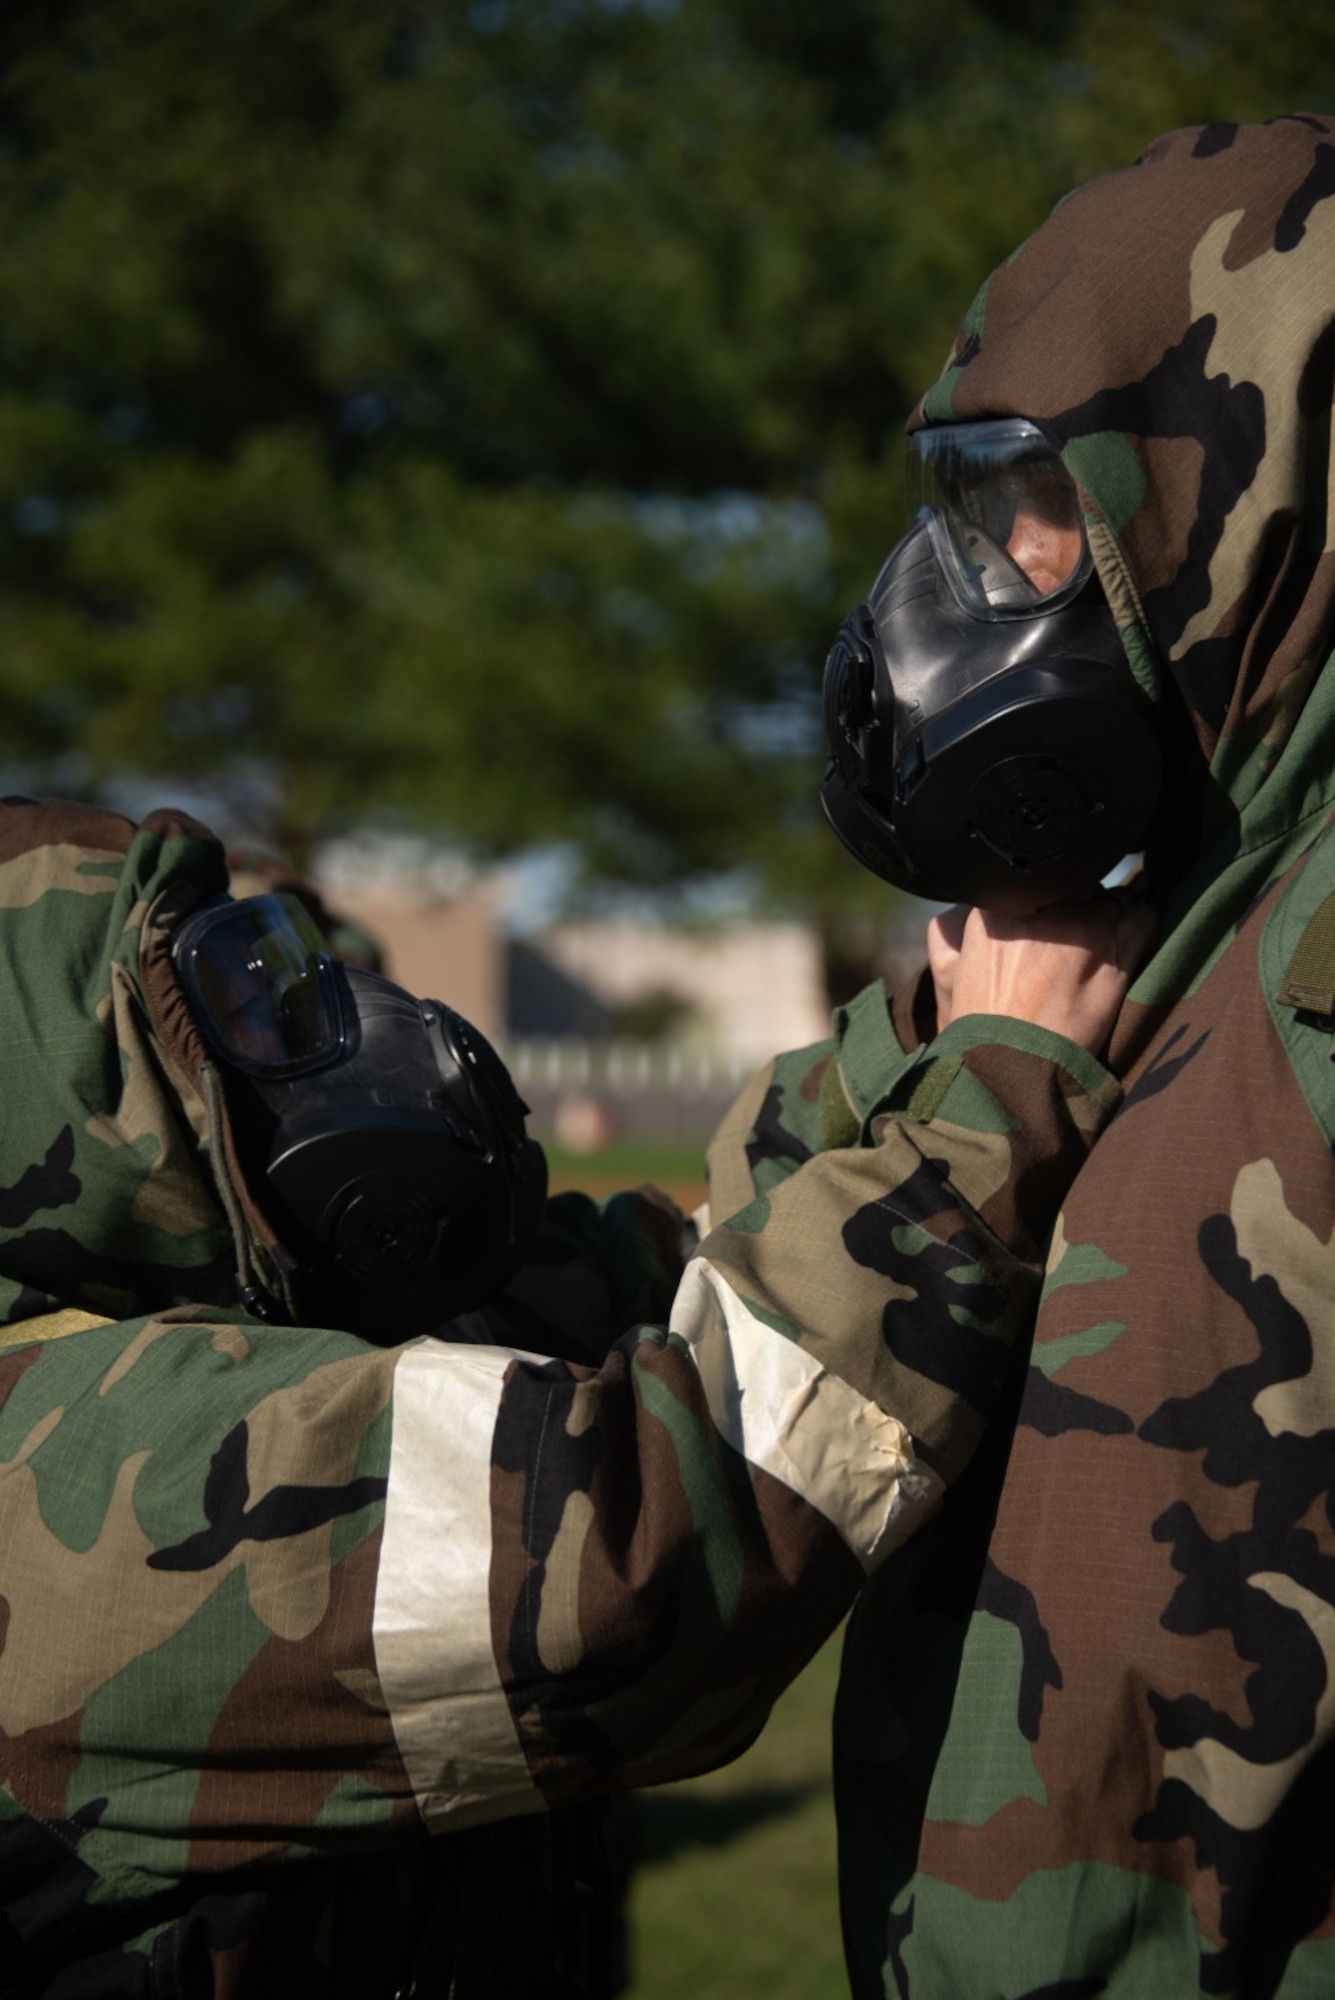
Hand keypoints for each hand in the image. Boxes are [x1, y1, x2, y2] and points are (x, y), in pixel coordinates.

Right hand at [926, 893, 1154, 1054]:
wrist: (1012, 1068)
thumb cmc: (983, 1024)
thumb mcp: (954, 964)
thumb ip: (978, 922)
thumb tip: (996, 898)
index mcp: (998, 905)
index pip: (1035, 878)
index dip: (1044, 898)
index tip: (1044, 920)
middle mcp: (1043, 908)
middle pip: (1074, 885)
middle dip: (1076, 905)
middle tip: (1069, 943)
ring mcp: (1083, 927)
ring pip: (1112, 897)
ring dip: (1109, 917)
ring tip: (1096, 952)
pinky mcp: (1116, 951)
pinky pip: (1143, 917)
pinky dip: (1140, 925)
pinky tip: (1126, 947)